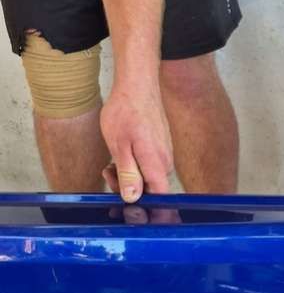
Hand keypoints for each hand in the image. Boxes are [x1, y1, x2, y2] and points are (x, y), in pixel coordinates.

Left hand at [100, 81, 172, 201]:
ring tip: (111, 161)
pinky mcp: (161, 147)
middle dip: (128, 187)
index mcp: (156, 165)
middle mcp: (165, 162)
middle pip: (151, 189)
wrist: (138, 86)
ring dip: (129, 174)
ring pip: (148, 176)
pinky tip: (122, 152)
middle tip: (108, 172)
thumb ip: (128, 175)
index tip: (126, 201)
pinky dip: (134, 164)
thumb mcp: (119, 147)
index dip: (146, 206)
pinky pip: (149, 164)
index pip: (159, 198)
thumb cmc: (126, 113)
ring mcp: (165, 154)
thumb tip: (132, 198)